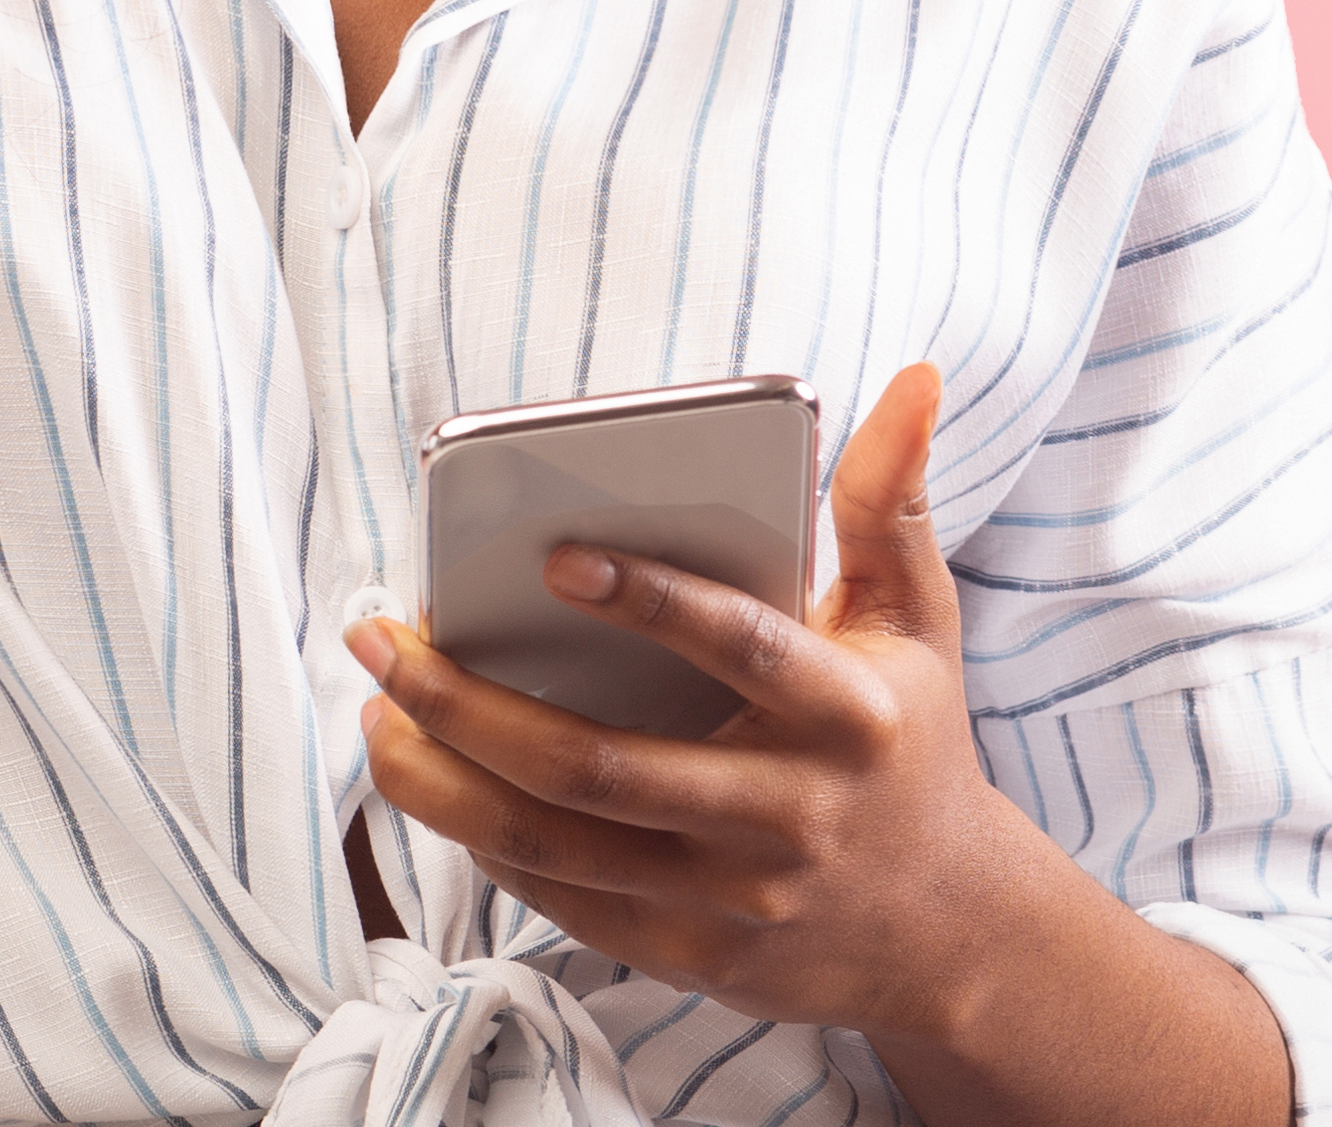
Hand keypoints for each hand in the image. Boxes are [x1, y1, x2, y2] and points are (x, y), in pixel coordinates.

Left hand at [352, 365, 1067, 1059]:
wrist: (953, 932)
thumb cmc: (910, 742)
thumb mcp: (918, 622)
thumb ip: (892, 501)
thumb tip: (913, 377)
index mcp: (848, 715)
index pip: (741, 648)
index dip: (650, 601)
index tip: (551, 557)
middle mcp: (790, 814)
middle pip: (600, 766)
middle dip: (468, 703)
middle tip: (382, 639)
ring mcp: (737, 897)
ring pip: (557, 843)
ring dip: (443, 781)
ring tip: (378, 712)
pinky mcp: (694, 953)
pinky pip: (563, 900)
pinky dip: (483, 842)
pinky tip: (435, 782)